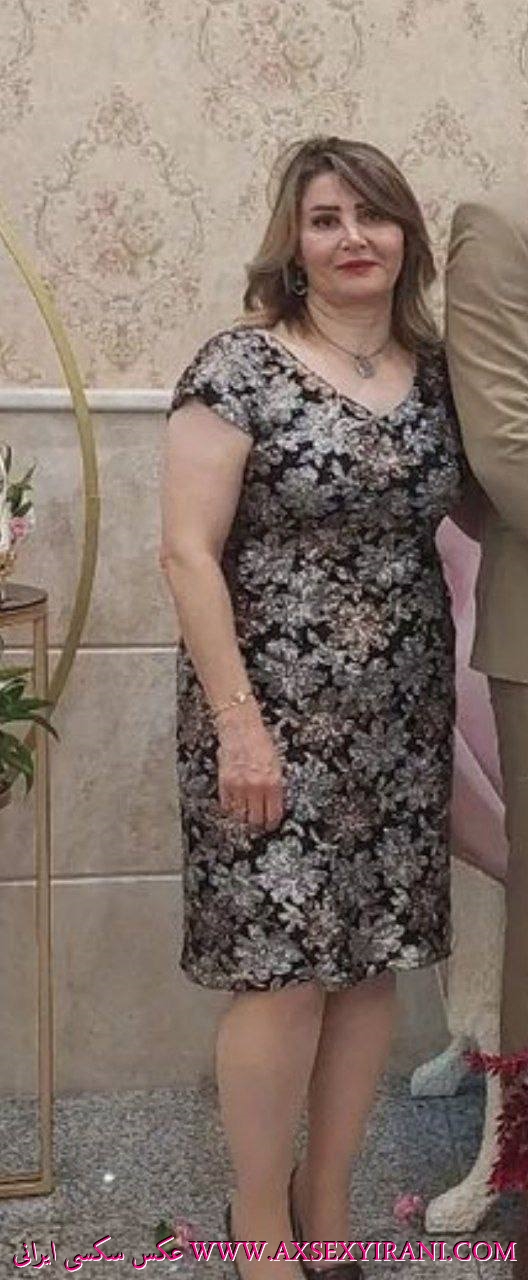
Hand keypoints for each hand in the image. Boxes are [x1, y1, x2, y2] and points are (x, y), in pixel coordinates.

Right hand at [216, 706, 285, 830]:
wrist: (240, 727)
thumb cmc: (260, 742)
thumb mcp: (276, 764)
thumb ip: (274, 786)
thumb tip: (273, 804)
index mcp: (273, 782)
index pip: (273, 814)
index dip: (272, 824)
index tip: (270, 825)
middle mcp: (256, 787)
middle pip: (255, 820)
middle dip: (257, 824)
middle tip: (257, 824)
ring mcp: (239, 786)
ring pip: (240, 816)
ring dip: (243, 817)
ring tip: (245, 814)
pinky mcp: (224, 783)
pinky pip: (227, 805)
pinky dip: (230, 808)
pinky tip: (234, 804)